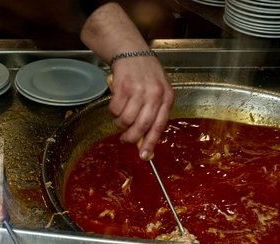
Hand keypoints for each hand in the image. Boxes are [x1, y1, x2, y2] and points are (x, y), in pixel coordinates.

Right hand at [80, 3, 173, 159]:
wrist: (131, 51)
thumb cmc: (146, 75)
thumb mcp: (157, 92)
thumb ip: (154, 114)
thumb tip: (145, 141)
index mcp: (166, 97)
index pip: (160, 125)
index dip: (151, 143)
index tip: (144, 156)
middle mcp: (154, 94)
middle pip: (141, 126)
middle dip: (131, 137)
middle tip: (125, 139)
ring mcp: (139, 90)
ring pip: (126, 120)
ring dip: (120, 123)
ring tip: (120, 118)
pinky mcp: (123, 87)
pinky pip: (115, 110)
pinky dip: (113, 111)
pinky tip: (116, 104)